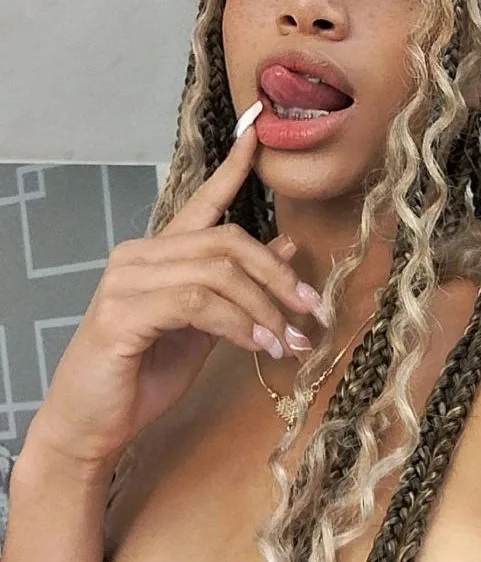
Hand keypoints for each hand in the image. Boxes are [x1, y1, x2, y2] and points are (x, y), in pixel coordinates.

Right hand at [27, 108, 324, 469]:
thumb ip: (238, 287)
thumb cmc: (142, 376)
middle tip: (311, 309)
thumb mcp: (204, 327)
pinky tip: (258, 346)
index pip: (203, 201)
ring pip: (217, 272)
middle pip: (226, 241)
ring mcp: (126, 281)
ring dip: (264, 309)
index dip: (233, 168)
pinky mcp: (122, 313)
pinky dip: (237, 324)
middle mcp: (138, 255)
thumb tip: (287, 246)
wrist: (89, 427)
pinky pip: (196, 304)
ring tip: (288, 342)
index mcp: (157, 253)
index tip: (257, 134)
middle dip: (277, 275)